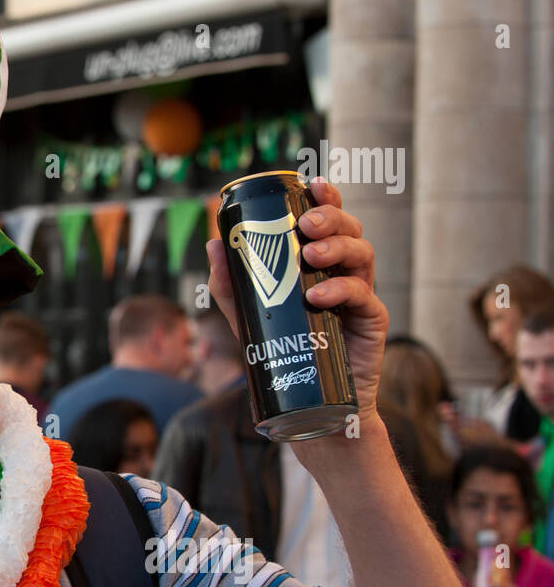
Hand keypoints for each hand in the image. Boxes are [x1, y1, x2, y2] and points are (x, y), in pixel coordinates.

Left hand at [207, 178, 388, 426]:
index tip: (315, 182)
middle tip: (306, 224)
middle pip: (349, 230)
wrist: (312, 403)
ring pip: (362, 255)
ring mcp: (361, 294)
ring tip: (310, 256)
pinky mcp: (372, 321)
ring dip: (337, 248)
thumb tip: (214, 245)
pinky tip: (319, 295)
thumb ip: (231, 285)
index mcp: (319, 263)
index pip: (327, 222)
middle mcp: (344, 272)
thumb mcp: (249, 317)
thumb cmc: (284, 352)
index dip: (327, 198)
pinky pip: (364, 297)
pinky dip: (342, 290)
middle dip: (331, 218)